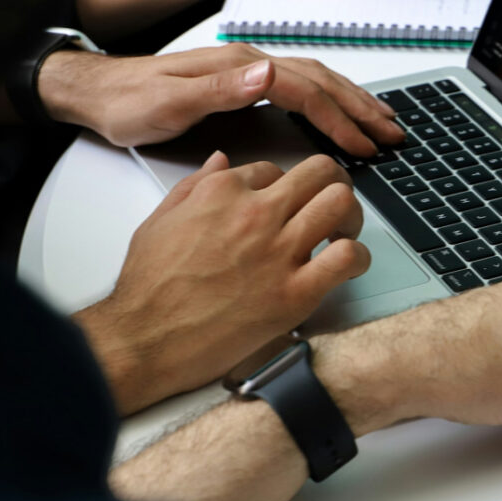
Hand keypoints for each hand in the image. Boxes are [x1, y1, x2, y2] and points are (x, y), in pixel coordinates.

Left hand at [38, 43, 404, 154]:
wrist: (100, 91)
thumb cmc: (131, 102)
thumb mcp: (170, 102)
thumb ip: (220, 90)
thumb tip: (269, 74)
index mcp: (240, 68)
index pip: (305, 91)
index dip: (338, 118)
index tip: (363, 144)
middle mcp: (251, 64)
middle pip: (322, 80)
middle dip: (360, 107)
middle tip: (393, 133)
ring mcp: (251, 72)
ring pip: (317, 81)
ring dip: (353, 101)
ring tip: (381, 121)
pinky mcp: (246, 83)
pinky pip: (302, 87)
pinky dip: (330, 99)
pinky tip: (339, 112)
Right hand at [75, 150, 369, 413]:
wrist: (144, 340)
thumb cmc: (148, 287)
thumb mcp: (160, 220)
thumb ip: (194, 185)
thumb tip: (220, 160)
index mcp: (222, 191)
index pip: (276, 169)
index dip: (286, 189)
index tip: (286, 208)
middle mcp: (255, 213)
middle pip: (320, 172)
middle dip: (332, 185)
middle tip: (331, 207)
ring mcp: (278, 251)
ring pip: (341, 204)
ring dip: (350, 216)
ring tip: (342, 234)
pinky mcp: (295, 293)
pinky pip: (348, 257)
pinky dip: (358, 258)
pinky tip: (348, 267)